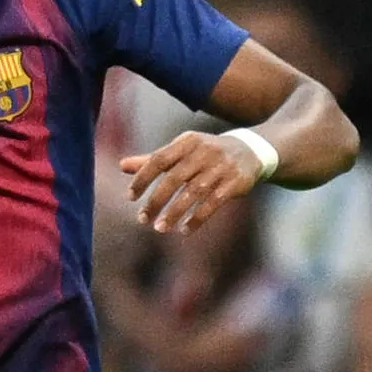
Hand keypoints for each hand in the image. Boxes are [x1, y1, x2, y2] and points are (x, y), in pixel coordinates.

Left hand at [122, 129, 266, 234]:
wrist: (250, 151)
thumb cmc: (205, 153)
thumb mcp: (182, 150)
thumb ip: (153, 160)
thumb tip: (121, 165)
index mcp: (187, 141)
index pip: (159, 159)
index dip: (143, 178)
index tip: (130, 197)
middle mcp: (204, 152)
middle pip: (174, 178)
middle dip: (156, 201)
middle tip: (143, 219)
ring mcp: (220, 167)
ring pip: (193, 193)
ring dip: (174, 213)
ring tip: (159, 228)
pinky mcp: (234, 183)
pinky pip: (212, 204)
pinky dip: (197, 218)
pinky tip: (184, 230)